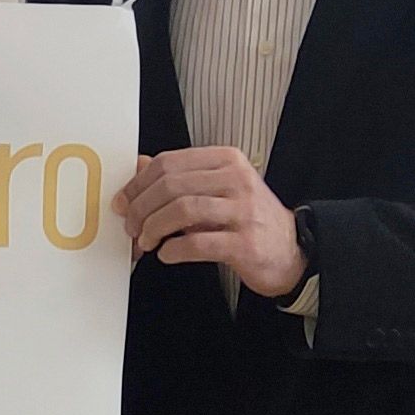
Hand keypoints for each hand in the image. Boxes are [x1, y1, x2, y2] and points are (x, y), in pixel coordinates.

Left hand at [119, 147, 304, 296]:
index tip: (124, 201)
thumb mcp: (215, 189)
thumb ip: (179, 177)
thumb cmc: (247, 219)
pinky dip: (174, 250)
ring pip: (182, 210)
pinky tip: (167, 254)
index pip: (170, 163)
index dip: (138, 183)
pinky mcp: (245, 244)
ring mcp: (243, 211)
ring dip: (154, 228)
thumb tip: (138, 167)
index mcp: (226, 160)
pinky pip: (198, 243)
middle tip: (131, 226)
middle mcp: (236, 180)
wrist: (290, 250)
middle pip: (172, 185)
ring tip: (146, 242)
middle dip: (141, 208)